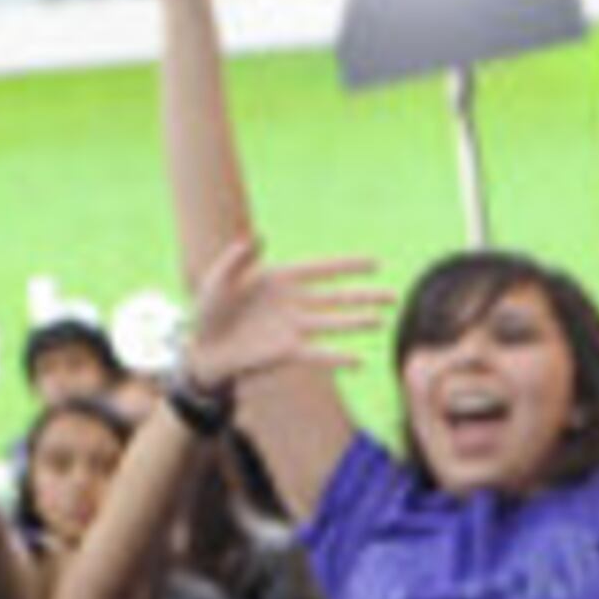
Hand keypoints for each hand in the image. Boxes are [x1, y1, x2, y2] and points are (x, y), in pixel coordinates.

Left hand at [177, 240, 384, 396]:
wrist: (203, 348)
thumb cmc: (208, 309)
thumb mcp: (217, 279)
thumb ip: (236, 259)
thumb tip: (258, 236)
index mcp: (281, 279)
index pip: (322, 270)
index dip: (349, 266)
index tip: (376, 264)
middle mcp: (294, 302)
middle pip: (337, 297)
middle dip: (365, 296)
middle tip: (394, 296)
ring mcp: (293, 328)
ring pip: (333, 323)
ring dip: (356, 322)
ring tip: (381, 322)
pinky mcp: (287, 352)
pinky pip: (318, 355)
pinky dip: (337, 358)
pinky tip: (358, 362)